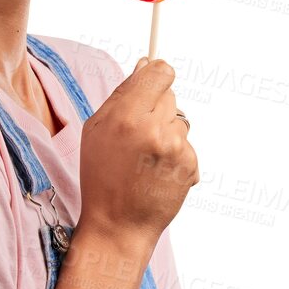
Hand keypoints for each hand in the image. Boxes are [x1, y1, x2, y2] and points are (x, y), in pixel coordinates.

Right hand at [79, 57, 198, 241]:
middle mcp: (154, 129)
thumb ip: (124, 94)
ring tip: (146, 159)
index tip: (154, 81)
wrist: (118, 225)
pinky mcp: (190, 165)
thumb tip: (146, 63)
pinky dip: (176, 155)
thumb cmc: (102, 177)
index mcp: (126, 116)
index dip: (157, 75)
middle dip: (157, 108)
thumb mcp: (97, 130)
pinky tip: (158, 172)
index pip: (160, 73)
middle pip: (170, 95)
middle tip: (139, 135)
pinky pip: (187, 145)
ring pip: (180, 121)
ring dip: (167, 133)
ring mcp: (175, 148)